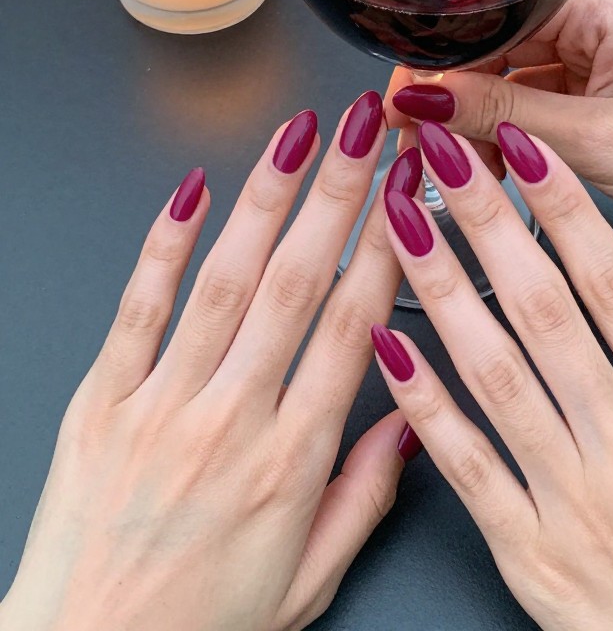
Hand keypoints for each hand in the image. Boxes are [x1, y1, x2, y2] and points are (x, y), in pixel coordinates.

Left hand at [0, 94, 421, 630]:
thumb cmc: (197, 625)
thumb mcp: (308, 582)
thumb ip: (364, 495)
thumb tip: (410, 418)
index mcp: (291, 462)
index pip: (353, 328)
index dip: (388, 249)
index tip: (410, 194)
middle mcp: (231, 421)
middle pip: (297, 284)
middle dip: (339, 194)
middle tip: (370, 129)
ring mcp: (162, 404)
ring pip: (225, 282)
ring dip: (266, 200)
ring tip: (300, 137)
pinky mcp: (103, 400)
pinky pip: (138, 309)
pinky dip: (164, 246)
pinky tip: (191, 193)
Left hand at [374, 120, 612, 630]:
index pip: (611, 280)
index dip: (563, 204)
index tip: (521, 145)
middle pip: (541, 305)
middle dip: (486, 220)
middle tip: (439, 154)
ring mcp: (571, 495)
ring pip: (493, 369)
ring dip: (439, 287)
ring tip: (397, 220)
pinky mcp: (529, 549)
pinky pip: (466, 464)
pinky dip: (422, 402)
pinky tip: (385, 343)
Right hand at [385, 0, 612, 243]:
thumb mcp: (591, 142)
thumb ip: (497, 118)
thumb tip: (422, 100)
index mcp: (608, 1)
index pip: (495, 16)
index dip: (440, 61)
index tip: (403, 102)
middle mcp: (606, 11)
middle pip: (501, 44)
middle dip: (459, 98)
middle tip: (421, 142)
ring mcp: (608, 46)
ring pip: (517, 74)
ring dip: (486, 120)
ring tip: (464, 165)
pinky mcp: (610, 78)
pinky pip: (542, 94)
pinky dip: (517, 130)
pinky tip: (497, 162)